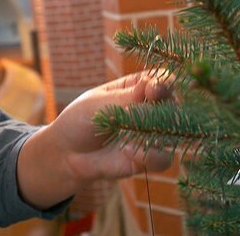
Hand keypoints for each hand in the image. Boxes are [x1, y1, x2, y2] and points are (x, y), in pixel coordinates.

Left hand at [17, 70, 173, 208]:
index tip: (152, 90)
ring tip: (128, 135)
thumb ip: (127, 98)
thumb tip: (155, 87)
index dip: (164, 83)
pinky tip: (126, 150)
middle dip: (159, 110)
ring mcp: (152, 134)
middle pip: (173, 104)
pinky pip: (164, 159)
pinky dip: (149, 155)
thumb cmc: (80, 120)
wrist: (66, 154)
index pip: (163, 79)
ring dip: (155, 132)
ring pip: (174, 133)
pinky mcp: (149, 159)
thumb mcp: (98, 103)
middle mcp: (151, 109)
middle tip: (137, 116)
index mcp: (139, 87)